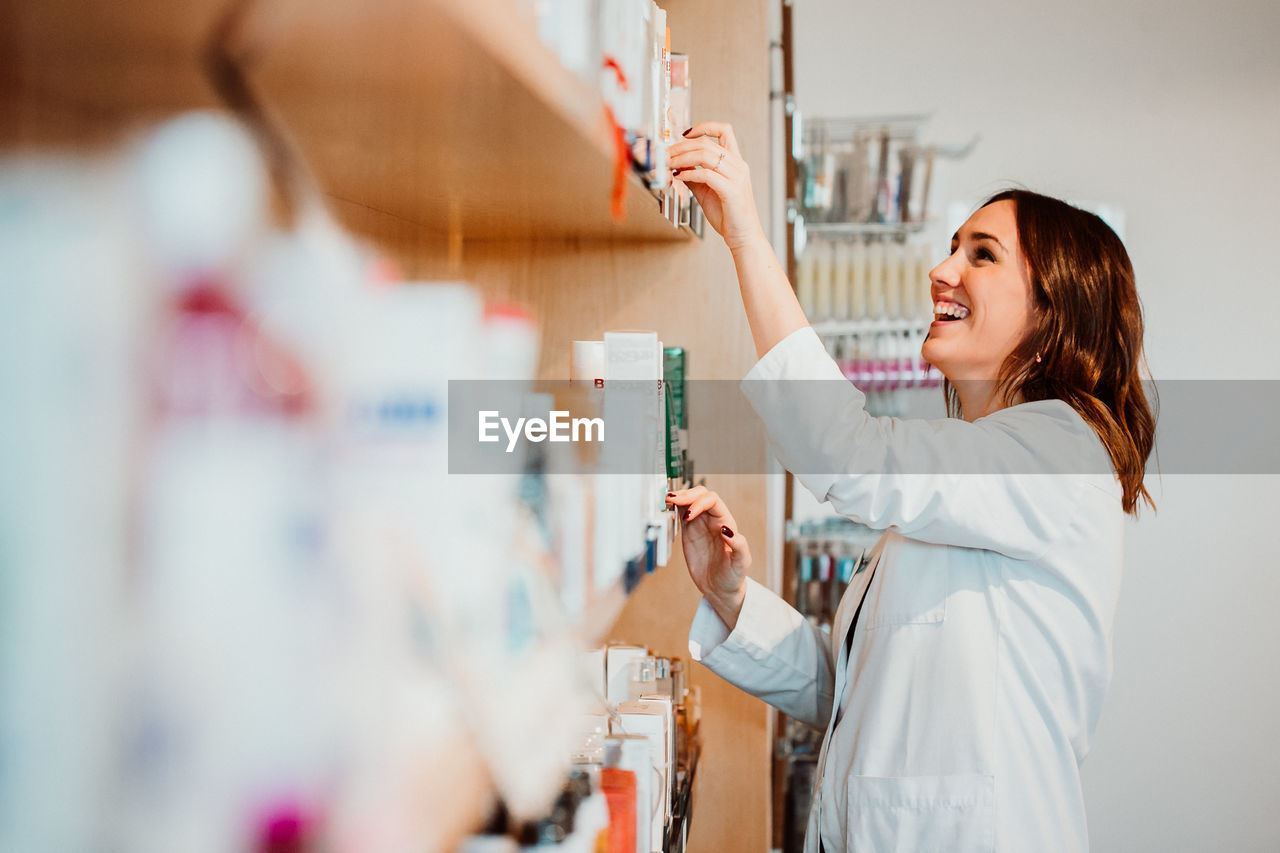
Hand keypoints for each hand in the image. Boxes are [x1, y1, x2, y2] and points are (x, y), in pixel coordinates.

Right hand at [667, 486, 750, 629]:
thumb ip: (739, 546)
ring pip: (689, 500)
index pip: (713, 501)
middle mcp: (713, 521)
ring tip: (667, 500)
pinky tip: (666, 507)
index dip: (699, 503)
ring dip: (679, 497)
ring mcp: (700, 524)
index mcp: (726, 523)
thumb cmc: (733, 576)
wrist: (720, 589)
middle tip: (672, 501)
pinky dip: (673, 507)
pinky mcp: (689, 532)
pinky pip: (681, 513)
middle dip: (686, 495)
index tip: (688, 516)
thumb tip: (728, 530)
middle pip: (700, 495)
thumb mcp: (741, 564)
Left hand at [669, 122, 766, 251]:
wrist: (743, 236)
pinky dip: (688, 174)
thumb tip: (677, 165)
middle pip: (706, 143)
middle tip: (666, 154)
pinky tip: (678, 178)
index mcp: (735, 162)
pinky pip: (706, 174)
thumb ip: (694, 175)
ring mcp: (736, 177)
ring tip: (669, 165)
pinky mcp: (732, 190)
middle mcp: (738, 166)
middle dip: (681, 147)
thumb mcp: (706, 190)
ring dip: (682, 158)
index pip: (724, 131)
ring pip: (705, 155)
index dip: (704, 126)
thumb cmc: (728, 215)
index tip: (685, 133)